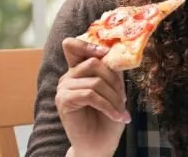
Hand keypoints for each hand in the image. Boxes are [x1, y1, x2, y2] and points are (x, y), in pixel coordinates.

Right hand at [55, 38, 128, 156]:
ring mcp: (63, 88)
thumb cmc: (107, 117)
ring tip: (121, 111)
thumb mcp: (114, 89)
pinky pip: (90, 95)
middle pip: (93, 63)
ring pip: (95, 81)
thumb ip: (111, 71)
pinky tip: (117, 116)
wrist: (99, 143)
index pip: (73, 46)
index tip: (106, 53)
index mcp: (79, 70)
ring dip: (114, 98)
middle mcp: (68, 76)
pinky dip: (108, 106)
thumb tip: (115, 55)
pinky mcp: (64, 101)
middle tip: (124, 99)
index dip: (88, 45)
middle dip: (114, 81)